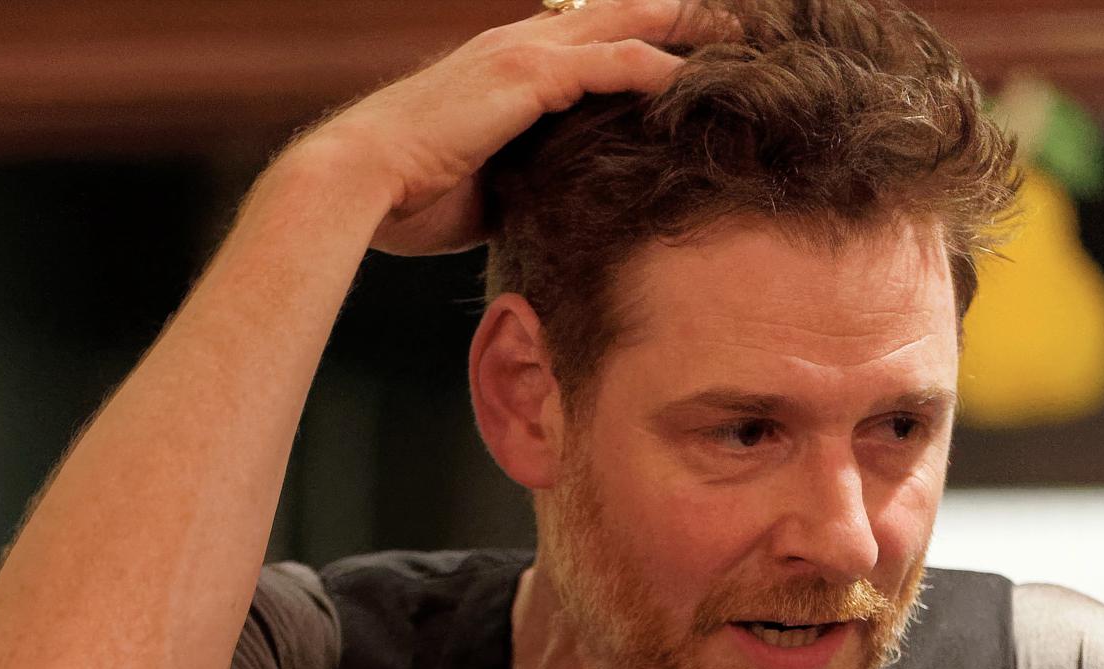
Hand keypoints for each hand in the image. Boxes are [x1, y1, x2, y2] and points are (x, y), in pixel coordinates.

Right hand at [293, 0, 730, 256]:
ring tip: (743, 44)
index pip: (589, 35)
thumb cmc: (408, 197)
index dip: (640, 33)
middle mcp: (519, 45)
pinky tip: (701, 82)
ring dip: (689, 31)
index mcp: (507, 64)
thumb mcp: (487, 187)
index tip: (690, 48)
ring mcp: (524, 54)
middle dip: (681, 14)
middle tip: (739, 24)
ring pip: (629, 24)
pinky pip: (617, 64)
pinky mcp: (530, 76)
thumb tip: (563, 213)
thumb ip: (529, 180)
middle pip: (621, 12)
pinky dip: (663, 69)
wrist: (359, 183)